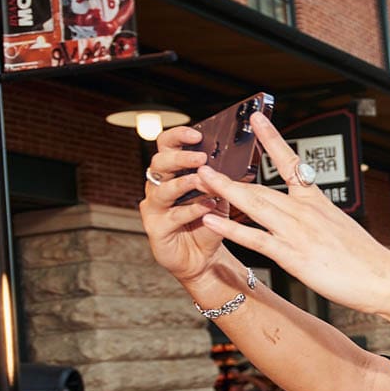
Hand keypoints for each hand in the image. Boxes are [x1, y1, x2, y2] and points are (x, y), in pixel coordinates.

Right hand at [139, 125, 231, 284]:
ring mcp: (154, 208)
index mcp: (172, 173)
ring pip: (162, 190)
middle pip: (159, 164)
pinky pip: (172, 216)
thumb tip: (235, 158)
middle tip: (200, 157)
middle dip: (179, 158)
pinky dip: (191, 211)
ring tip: (203, 181)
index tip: (196, 134)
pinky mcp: (156, 229)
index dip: (177, 137)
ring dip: (184, 184)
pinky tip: (207, 207)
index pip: (167, 147)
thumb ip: (222, 178)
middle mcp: (158, 187)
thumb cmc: (210, 221)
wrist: (204, 256)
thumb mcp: (221, 195)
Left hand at [195, 111, 389, 316]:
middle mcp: (305, 212)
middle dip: (230, 175)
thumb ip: (319, 220)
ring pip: (254, 205)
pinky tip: (211, 220)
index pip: (291, 163)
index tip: (257, 119)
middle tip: (204, 162)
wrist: (384, 279)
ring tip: (200, 178)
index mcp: (318, 202)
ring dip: (224, 190)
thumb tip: (310, 218)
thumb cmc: (366, 260)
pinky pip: (255, 239)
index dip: (272, 140)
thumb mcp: (342, 230)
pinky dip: (231, 228)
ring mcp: (298, 232)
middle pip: (261, 187)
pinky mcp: (293, 255)